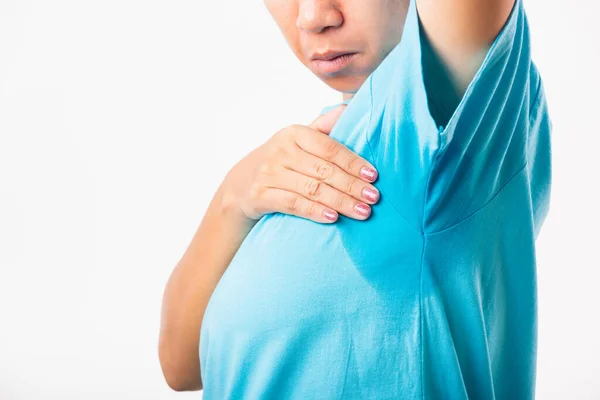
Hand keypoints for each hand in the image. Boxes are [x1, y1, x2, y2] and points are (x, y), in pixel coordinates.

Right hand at [221, 104, 379, 222]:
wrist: (240, 185)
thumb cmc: (280, 161)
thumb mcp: (297, 140)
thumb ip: (323, 126)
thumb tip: (351, 107)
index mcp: (294, 134)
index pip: (330, 148)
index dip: (353, 162)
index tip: (374, 176)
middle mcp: (280, 151)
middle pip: (324, 170)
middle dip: (352, 185)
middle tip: (374, 197)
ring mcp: (269, 173)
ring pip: (312, 189)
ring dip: (341, 202)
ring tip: (362, 211)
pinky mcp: (260, 195)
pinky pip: (294, 204)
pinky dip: (315, 211)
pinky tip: (334, 218)